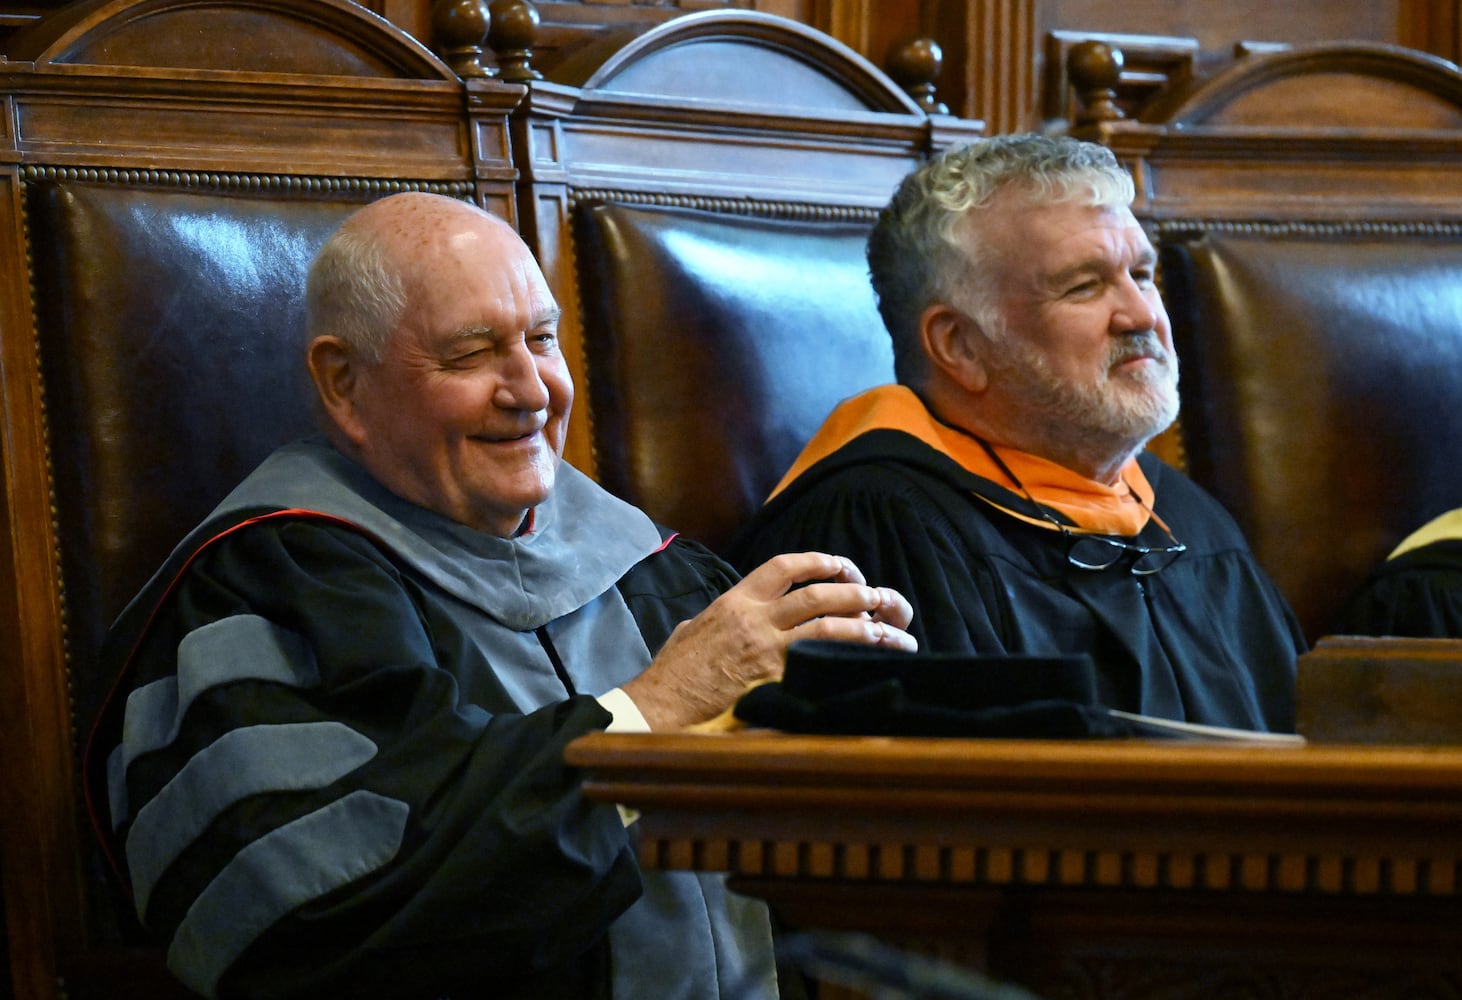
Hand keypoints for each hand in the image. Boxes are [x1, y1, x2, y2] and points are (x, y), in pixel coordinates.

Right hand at [622, 551, 915, 730]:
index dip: (820, 561)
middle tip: (884, 598)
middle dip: (859, 592)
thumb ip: (719, 617)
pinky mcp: (775, 680)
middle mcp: (755, 618)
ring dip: (870, 626)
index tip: (844, 567)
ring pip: (830, 625)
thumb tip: (732, 616)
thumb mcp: (692, 629)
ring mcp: (766, 649)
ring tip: (897, 633)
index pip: (784, 566)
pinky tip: (875, 662)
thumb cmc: (673, 672)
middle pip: (819, 593)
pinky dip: (851, 659)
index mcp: (735, 601)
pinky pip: (822, 662)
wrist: (660, 704)